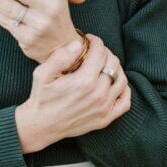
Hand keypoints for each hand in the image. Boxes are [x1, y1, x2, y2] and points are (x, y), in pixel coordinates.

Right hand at [15, 36, 130, 152]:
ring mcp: (103, 108)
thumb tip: (78, 44)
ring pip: (121, 79)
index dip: (96, 41)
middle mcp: (98, 94)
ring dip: (115, 68)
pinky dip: (124, 90)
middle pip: (113, 63)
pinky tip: (114, 83)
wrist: (41, 126)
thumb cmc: (41, 98)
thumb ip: (60, 56)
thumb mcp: (42, 74)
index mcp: (84, 81)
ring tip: (103, 65)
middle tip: (94, 51)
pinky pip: (125, 102)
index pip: (100, 52)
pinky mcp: (105, 119)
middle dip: (105, 52)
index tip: (89, 40)